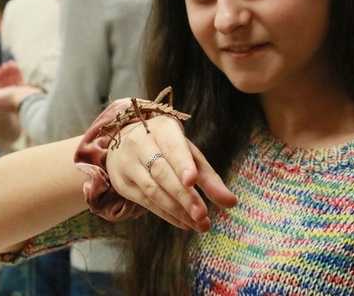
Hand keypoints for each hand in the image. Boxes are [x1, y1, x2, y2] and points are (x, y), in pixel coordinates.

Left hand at [0, 61, 42, 111]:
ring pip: (12, 79)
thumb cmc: (9, 99)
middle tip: (5, 64)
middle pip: (4, 81)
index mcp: (0, 98)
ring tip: (11, 62)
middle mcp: (7, 95)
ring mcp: (16, 92)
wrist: (25, 101)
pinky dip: (17, 72)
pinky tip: (16, 65)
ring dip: (11, 70)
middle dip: (4, 72)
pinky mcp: (23, 89)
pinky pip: (19, 79)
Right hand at [105, 116, 236, 231]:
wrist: (123, 143)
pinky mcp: (122, 183)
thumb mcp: (188, 153)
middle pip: (162, 172)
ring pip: (152, 190)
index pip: (173, 147)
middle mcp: (140, 143)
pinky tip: (184, 223)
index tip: (192, 180)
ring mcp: (128, 163)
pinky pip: (145, 202)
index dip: (182, 164)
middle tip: (203, 215)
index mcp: (162, 129)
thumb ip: (208, 177)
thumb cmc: (166, 147)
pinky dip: (167, 215)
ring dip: (177, 210)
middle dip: (184, 195)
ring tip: (199, 224)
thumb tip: (231, 202)